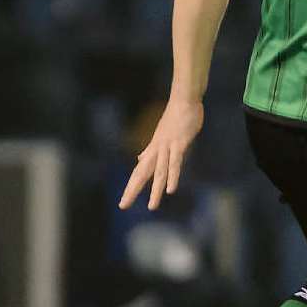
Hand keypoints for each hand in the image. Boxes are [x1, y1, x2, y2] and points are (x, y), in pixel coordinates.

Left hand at [118, 96, 203, 210]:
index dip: (131, 186)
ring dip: (155, 190)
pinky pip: (175, 163)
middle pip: (142, 173)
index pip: (139, 171)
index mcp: (153, 149)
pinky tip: (171, 190)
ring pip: (159, 172)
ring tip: (152, 206)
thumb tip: (140, 158)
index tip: (124, 201)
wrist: (184, 99)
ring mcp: (167, 147)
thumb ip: (151, 149)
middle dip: (133, 190)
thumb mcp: (162, 135)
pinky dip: (172, 177)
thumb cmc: (176, 116)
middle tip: (123, 205)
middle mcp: (156, 150)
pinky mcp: (179, 144)